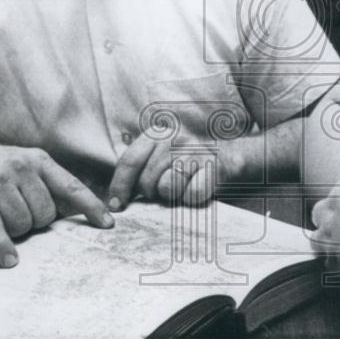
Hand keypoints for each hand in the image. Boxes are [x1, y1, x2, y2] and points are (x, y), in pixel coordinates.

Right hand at [0, 139, 113, 266]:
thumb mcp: (20, 166)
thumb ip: (44, 185)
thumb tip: (70, 213)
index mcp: (38, 159)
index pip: (72, 185)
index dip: (91, 206)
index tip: (108, 224)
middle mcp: (22, 167)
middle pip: (47, 213)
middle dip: (35, 223)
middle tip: (16, 214)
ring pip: (24, 223)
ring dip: (15, 231)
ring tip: (0, 217)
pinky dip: (2, 246)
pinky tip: (7, 260)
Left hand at [106, 131, 239, 210]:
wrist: (225, 158)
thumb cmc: (183, 164)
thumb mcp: (157, 158)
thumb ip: (136, 171)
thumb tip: (114, 201)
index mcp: (156, 133)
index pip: (129, 161)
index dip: (119, 186)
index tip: (116, 205)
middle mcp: (174, 137)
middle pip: (147, 180)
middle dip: (152, 192)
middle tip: (164, 189)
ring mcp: (194, 150)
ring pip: (167, 188)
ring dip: (173, 195)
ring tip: (181, 186)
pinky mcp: (212, 166)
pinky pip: (191, 194)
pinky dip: (191, 198)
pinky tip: (195, 187)